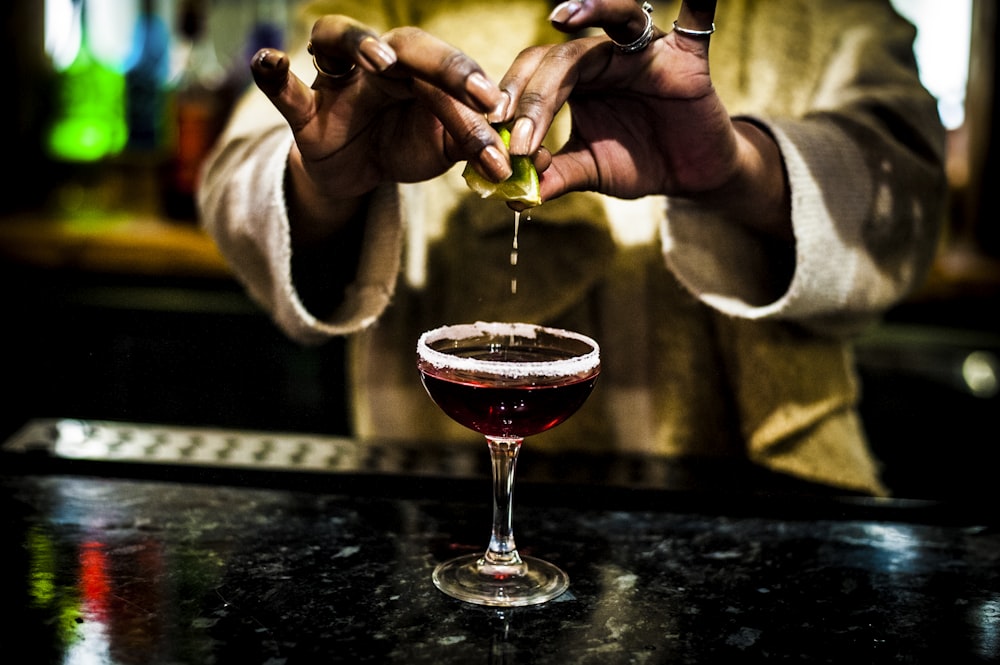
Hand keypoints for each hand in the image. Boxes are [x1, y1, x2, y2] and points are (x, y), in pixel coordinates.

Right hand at [250, 15, 513, 235]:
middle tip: (475, 91)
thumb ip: (468, 144)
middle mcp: (378, 64)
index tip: (500, 109)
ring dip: (361, 44)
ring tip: (380, 61)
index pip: (449, 74)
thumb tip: (505, 157)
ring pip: (339, 41)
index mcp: (419, 70)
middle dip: (444, 66)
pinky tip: (269, 62)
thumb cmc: (403, 145)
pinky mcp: (304, 113)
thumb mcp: (440, 148)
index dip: (474, 90)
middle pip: (407, 46)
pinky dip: (274, 75)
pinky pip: (285, 90)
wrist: (359, 171)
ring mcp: (337, 82)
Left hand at [501, 0, 789, 238]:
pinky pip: (694, 20)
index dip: (513, 100)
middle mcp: (606, 57)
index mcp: (575, 81)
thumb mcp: (591, 171)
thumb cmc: (638, 162)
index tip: (494, 129)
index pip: (535, 77)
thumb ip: (556, 175)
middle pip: (564, 56)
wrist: (689, 173)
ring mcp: (647, 51)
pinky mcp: (687, 56)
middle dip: (537, 94)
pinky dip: (698, 0)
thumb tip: (512, 197)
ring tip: (562, 18)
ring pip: (617, 21)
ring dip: (593, 10)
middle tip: (521, 135)